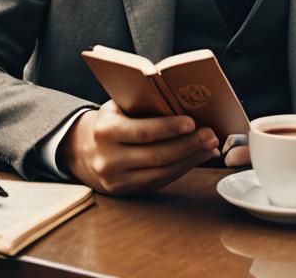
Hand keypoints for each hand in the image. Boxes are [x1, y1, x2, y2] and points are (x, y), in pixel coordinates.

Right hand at [58, 101, 219, 194]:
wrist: (84, 150)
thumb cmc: (111, 120)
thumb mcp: (118, 106)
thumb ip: (142, 105)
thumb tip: (181, 103)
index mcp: (105, 130)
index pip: (142, 131)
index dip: (168, 128)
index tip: (192, 122)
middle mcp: (108, 159)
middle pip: (157, 155)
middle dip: (188, 145)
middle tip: (210, 134)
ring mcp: (117, 180)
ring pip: (162, 172)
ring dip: (190, 159)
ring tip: (210, 146)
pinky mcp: (127, 192)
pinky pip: (160, 181)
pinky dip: (181, 169)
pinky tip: (196, 158)